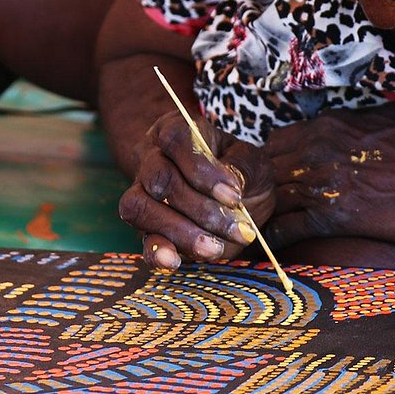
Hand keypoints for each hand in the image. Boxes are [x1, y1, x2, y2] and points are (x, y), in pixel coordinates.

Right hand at [119, 110, 274, 270]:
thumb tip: (230, 189)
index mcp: (176, 131)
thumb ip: (243, 168)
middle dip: (201, 209)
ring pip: (141, 208)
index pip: (175, 140)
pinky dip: (157, 253)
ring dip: (181, 231)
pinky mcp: (147, 229)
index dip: (202, 170)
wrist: (236, 198)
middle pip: (159, 179)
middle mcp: (152, 159)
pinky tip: (176, 262)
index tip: (234, 196)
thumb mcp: (254, 162)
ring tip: (214, 247)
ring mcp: (144, 194)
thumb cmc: (242, 171)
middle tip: (238, 228)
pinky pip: (140, 239)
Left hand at [262, 102, 394, 252]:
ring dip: (260, 213)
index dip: (272, 160)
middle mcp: (319, 150)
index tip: (274, 177)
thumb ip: (366, 119)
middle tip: (258, 206)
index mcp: (332, 124)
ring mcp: (323, 184)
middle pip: (264, 168)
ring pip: (268, 198)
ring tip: (253, 229)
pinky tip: (267, 248)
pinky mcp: (333, 219)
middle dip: (259, 188)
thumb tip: (359, 121)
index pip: (276, 140)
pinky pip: (284, 230)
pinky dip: (271, 240)